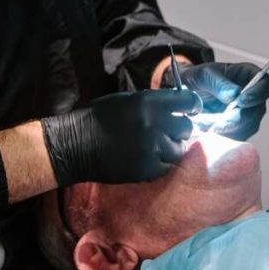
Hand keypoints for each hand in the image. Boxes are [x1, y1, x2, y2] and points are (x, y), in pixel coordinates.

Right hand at [41, 88, 200, 185]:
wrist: (76, 145)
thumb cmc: (97, 118)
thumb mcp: (125, 100)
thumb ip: (151, 102)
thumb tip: (174, 105)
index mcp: (148, 102)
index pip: (187, 100)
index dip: (192, 104)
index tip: (192, 109)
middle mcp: (154, 124)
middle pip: (187, 127)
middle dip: (180, 129)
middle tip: (169, 130)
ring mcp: (152, 148)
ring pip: (180, 149)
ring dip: (172, 147)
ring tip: (156, 146)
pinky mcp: (148, 169)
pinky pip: (167, 166)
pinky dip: (162, 163)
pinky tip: (148, 157)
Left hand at [176, 61, 268, 140]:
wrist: (189, 94)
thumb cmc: (199, 79)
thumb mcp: (204, 75)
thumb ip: (218, 83)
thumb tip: (234, 94)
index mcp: (249, 75)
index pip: (266, 84)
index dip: (258, 93)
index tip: (241, 100)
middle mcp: (253, 97)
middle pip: (258, 110)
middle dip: (239, 117)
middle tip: (220, 121)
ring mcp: (248, 115)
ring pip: (248, 126)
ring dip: (228, 128)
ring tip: (207, 124)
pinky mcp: (239, 130)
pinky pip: (237, 137)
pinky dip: (222, 135)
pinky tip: (207, 130)